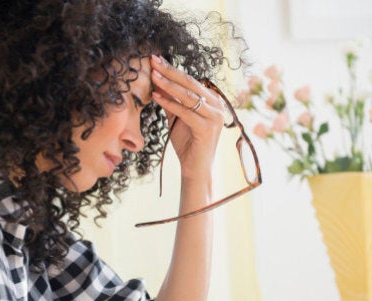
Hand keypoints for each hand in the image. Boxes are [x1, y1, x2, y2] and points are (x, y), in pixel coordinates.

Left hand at [150, 55, 223, 180]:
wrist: (195, 169)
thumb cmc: (187, 143)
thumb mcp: (176, 117)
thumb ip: (170, 99)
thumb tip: (156, 79)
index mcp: (212, 101)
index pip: (190, 80)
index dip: (172, 70)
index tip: (155, 60)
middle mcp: (218, 106)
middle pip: (190, 84)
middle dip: (170, 71)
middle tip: (153, 60)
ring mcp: (215, 117)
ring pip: (189, 96)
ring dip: (169, 85)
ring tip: (153, 76)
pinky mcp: (208, 128)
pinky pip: (186, 112)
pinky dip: (170, 104)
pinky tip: (156, 97)